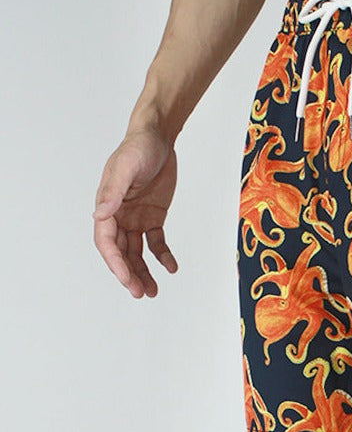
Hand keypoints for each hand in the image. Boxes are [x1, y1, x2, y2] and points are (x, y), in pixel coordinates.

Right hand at [92, 126, 178, 297]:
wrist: (158, 138)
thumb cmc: (138, 148)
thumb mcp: (126, 167)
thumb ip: (113, 191)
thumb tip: (100, 214)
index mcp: (107, 206)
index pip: (107, 242)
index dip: (115, 262)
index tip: (127, 279)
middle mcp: (118, 215)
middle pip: (121, 252)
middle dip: (129, 274)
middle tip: (141, 293)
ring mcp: (135, 218)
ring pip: (137, 252)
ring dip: (144, 271)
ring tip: (153, 291)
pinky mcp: (153, 217)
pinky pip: (156, 242)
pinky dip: (163, 256)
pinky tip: (172, 268)